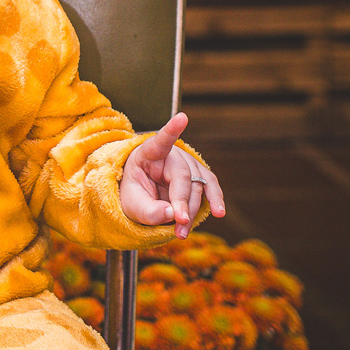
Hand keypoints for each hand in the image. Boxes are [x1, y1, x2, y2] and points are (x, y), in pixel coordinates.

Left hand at [119, 113, 224, 239]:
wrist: (142, 196)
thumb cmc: (135, 194)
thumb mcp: (132, 204)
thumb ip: (149, 210)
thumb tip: (173, 215)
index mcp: (148, 153)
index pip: (160, 140)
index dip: (171, 130)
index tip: (182, 118)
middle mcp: (171, 155)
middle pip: (182, 176)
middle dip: (182, 202)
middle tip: (179, 224)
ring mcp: (187, 163)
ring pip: (197, 185)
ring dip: (192, 209)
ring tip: (182, 231)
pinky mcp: (198, 176)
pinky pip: (210, 186)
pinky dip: (214, 200)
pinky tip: (218, 212)